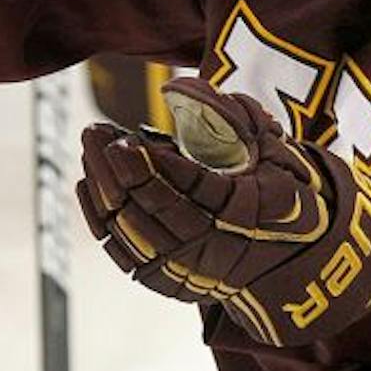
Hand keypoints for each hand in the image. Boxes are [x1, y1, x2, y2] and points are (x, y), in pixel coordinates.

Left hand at [76, 77, 370, 347]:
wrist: (283, 268)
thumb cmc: (278, 199)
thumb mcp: (276, 156)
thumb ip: (239, 120)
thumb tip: (189, 88)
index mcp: (249, 212)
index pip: (194, 187)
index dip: (155, 164)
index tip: (125, 138)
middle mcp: (216, 247)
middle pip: (154, 206)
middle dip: (116, 166)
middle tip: (94, 129)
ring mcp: (187, 269)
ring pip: (130, 228)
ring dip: (103, 185)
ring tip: (91, 147)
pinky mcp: (164, 281)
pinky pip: (119, 250)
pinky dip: (99, 216)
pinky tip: (87, 181)